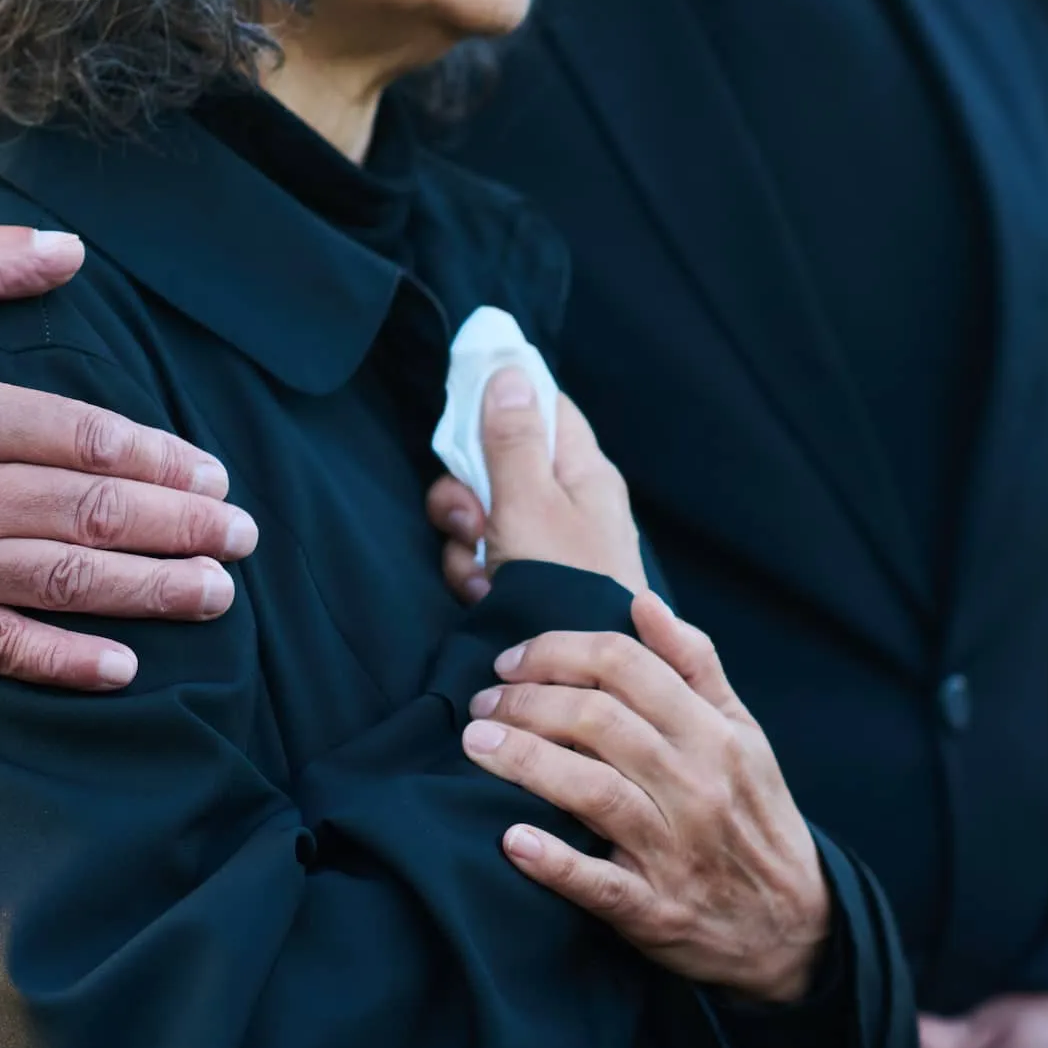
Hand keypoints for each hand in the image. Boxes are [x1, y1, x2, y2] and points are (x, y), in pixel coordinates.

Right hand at [0, 225, 256, 689]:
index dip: (159, 459)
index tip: (215, 475)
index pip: (79, 436)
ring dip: (149, 591)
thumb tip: (73, 249)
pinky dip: (64, 661)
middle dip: (180, 527)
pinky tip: (126, 666)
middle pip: (87, 511)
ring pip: (59, 580)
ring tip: (216, 594)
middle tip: (246, 537)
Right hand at [425, 376, 644, 600]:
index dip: (504, 401)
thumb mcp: (531, 503)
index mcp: (582, 470)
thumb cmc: (567, 582)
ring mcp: (541, 543)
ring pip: (477, 516)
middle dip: (467, 494)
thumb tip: (509, 370)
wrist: (580, 676)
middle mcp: (564, 501)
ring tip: (487, 575)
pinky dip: (474, 576)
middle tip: (477, 521)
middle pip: (493, 464)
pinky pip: (480, 558)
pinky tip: (485, 596)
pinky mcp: (522, 580)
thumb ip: (512, 439)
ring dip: (466, 543)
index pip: (545, 407)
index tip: (465, 412)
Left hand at [460, 591, 829, 1003]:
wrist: (793, 925)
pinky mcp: (655, 910)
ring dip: (525, 762)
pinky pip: (598, 883)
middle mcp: (697, 785)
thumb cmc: (752, 815)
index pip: (626, 665)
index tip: (513, 662)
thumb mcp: (743, 733)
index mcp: (715, 734)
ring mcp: (676, 850)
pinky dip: (552, 861)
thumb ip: (695, 665)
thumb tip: (643, 601)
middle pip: (598, 722)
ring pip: (592, 791)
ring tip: (476, 746)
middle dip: (526, 703)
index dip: (558, 653)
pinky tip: (511, 839)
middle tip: (482, 704)